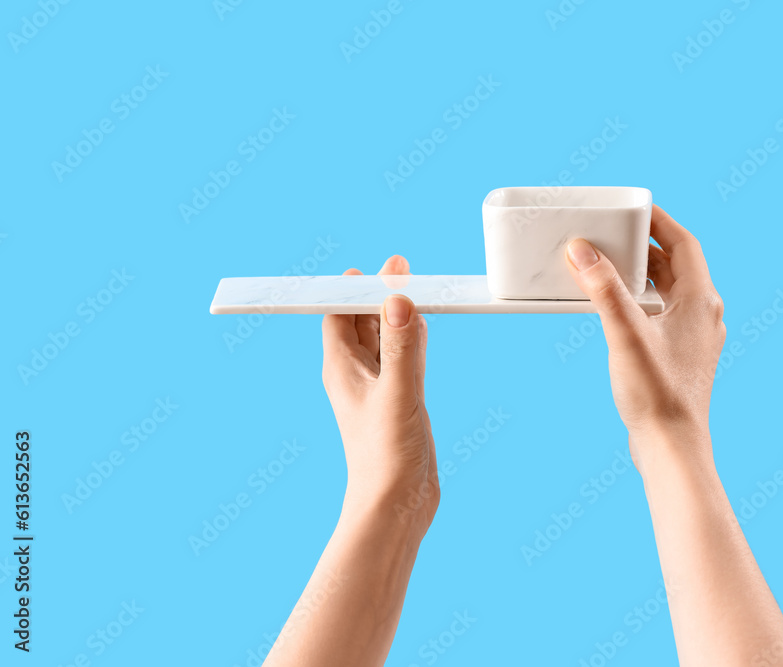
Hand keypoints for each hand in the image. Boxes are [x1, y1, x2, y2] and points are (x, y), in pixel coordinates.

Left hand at [321, 255, 438, 532]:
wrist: (396, 506)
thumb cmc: (386, 457)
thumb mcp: (399, 394)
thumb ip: (402, 346)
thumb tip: (399, 298)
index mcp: (342, 368)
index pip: (338, 313)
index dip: (354, 287)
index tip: (379, 266)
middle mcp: (355, 374)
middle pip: (360, 320)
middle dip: (377, 293)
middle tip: (402, 267)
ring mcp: (377, 387)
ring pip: (382, 337)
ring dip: (395, 313)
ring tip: (413, 287)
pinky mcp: (398, 400)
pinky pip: (401, 357)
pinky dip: (410, 338)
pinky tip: (422, 327)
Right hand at [564, 206, 724, 471]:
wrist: (672, 447)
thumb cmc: (658, 394)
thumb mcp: (625, 334)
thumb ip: (603, 289)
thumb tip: (583, 251)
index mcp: (701, 300)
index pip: (682, 242)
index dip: (658, 220)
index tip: (632, 208)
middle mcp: (704, 314)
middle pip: (675, 264)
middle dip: (642, 248)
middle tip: (612, 236)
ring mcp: (695, 337)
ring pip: (668, 290)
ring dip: (639, 275)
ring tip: (607, 268)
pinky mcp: (681, 356)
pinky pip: (661, 314)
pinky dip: (639, 302)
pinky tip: (615, 310)